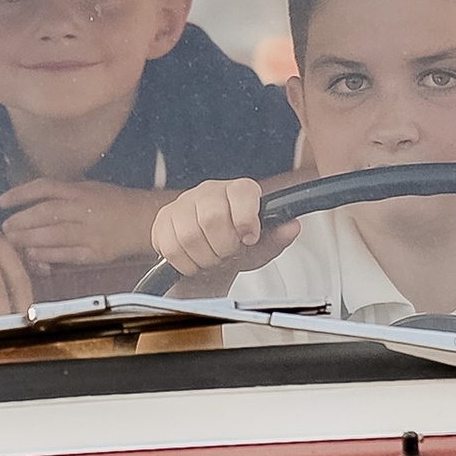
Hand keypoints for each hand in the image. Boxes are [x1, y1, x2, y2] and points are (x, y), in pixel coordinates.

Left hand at [0, 176, 176, 269]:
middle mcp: (83, 209)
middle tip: (5, 227)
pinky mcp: (96, 252)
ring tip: (14, 241)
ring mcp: (90, 231)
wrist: (149, 220)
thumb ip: (66, 194)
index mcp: (81, 191)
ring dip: (28, 239)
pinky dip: (47, 255)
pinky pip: (66, 254)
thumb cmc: (119, 204)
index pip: (44, 188)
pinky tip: (33, 255)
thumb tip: (36, 201)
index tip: (2, 202)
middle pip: (44, 213)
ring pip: (51, 235)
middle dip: (20, 221)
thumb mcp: (92, 189)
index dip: (20, 194)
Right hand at [149, 174, 266, 276]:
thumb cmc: (236, 250)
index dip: (246, 218)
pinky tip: (195, 261)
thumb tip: (293, 226)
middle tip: (228, 254)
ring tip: (212, 259)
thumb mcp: (261, 248)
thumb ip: (277, 237)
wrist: (207, 265)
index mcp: (237, 191)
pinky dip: (187, 264)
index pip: (242, 192)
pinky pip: (171, 247)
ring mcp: (183, 204)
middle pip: (212, 218)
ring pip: (190, 235)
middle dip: (223, 247)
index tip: (249, 238)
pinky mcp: (163, 221)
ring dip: (205, 258)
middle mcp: (209, 191)